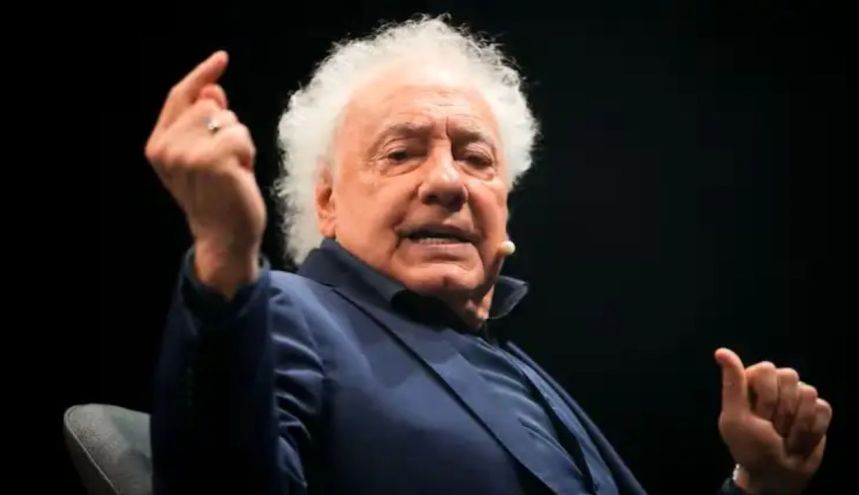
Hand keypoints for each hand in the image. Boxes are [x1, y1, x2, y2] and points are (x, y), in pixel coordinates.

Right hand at [144, 51, 265, 296]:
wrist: (224, 238)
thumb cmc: (219, 197)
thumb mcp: (206, 156)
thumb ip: (205, 123)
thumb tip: (214, 90)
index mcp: (158, 145)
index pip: (180, 96)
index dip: (201, 75)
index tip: (222, 58)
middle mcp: (167, 147)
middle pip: (210, 105)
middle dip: (227, 128)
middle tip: (225, 164)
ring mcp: (188, 153)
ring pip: (228, 119)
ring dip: (239, 142)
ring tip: (231, 172)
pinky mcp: (213, 160)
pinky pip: (242, 135)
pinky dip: (248, 153)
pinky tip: (240, 176)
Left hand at [715, 348, 831, 493]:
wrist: (777, 474)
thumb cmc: (751, 447)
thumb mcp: (735, 417)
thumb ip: (732, 383)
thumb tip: (721, 351)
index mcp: (752, 381)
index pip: (767, 369)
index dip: (766, 395)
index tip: (758, 416)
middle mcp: (776, 384)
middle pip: (790, 376)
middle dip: (782, 410)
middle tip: (772, 428)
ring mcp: (797, 396)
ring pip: (808, 392)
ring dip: (797, 423)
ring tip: (785, 435)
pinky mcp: (817, 411)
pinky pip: (823, 408)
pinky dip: (812, 429)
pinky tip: (800, 439)